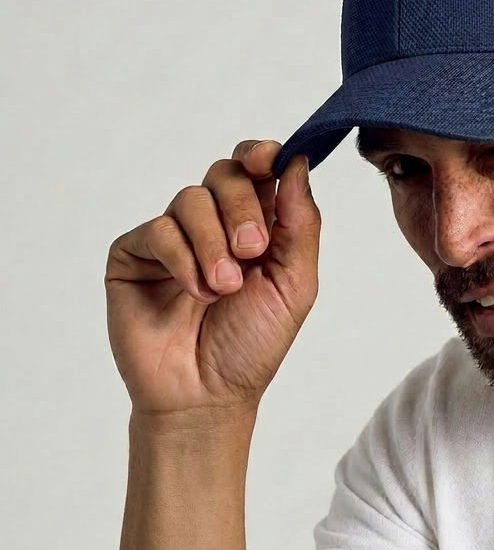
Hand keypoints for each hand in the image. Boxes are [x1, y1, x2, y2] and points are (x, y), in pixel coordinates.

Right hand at [105, 140, 319, 417]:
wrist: (207, 394)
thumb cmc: (252, 345)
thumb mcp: (295, 284)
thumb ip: (300, 223)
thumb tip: (297, 163)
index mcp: (258, 226)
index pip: (256, 170)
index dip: (261, 155)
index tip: (267, 159)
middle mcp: (214, 225)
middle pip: (225, 175)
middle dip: (243, 208)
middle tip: (253, 251)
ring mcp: (173, 238)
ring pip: (191, 199)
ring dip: (214, 243)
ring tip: (223, 289)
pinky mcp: (135, 255)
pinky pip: (159, 230)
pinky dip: (182, 259)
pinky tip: (195, 293)